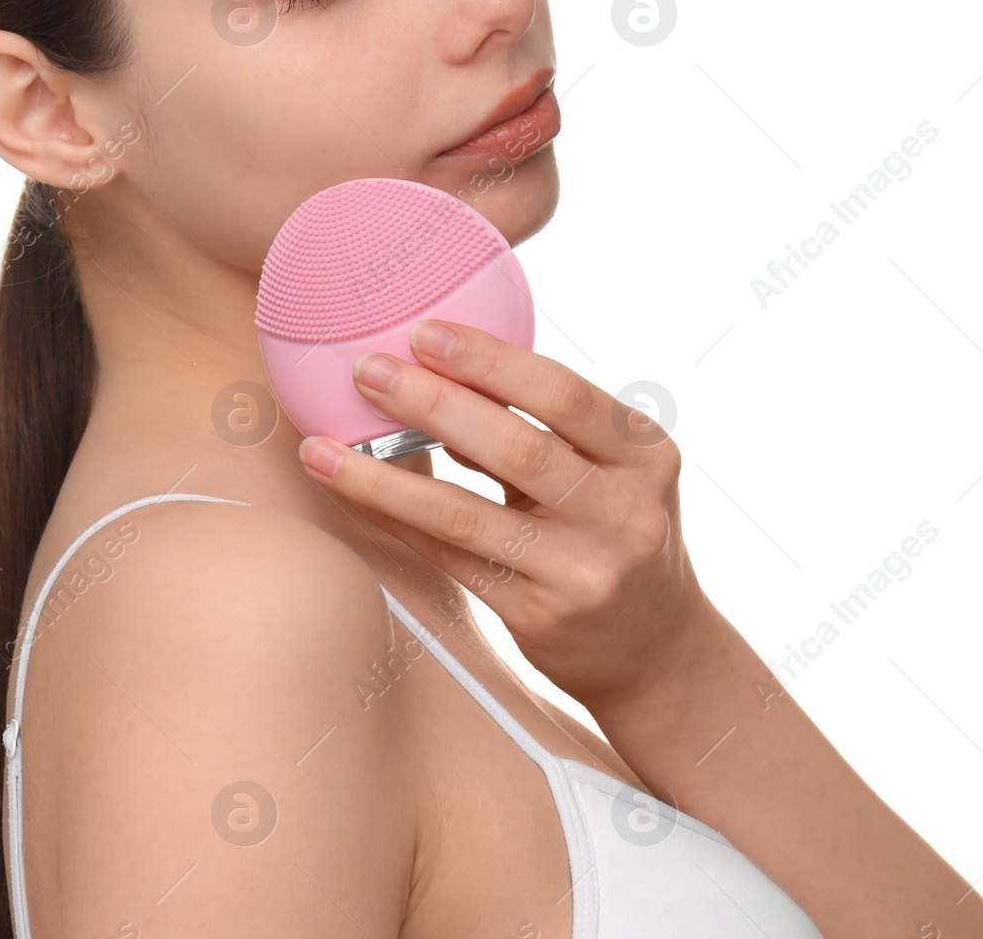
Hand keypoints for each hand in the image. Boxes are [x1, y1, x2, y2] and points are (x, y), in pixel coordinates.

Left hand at [296, 318, 713, 712]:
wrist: (658, 650)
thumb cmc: (616, 533)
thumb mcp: (610, 471)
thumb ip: (545, 426)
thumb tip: (441, 369)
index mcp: (645, 455)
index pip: (564, 394)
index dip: (491, 360)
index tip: (424, 333)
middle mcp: (624, 513)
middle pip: (517, 448)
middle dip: (432, 403)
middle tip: (368, 370)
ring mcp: (583, 571)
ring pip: (467, 514)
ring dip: (386, 476)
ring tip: (324, 445)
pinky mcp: (539, 616)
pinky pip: (450, 558)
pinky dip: (395, 520)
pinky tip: (351, 493)